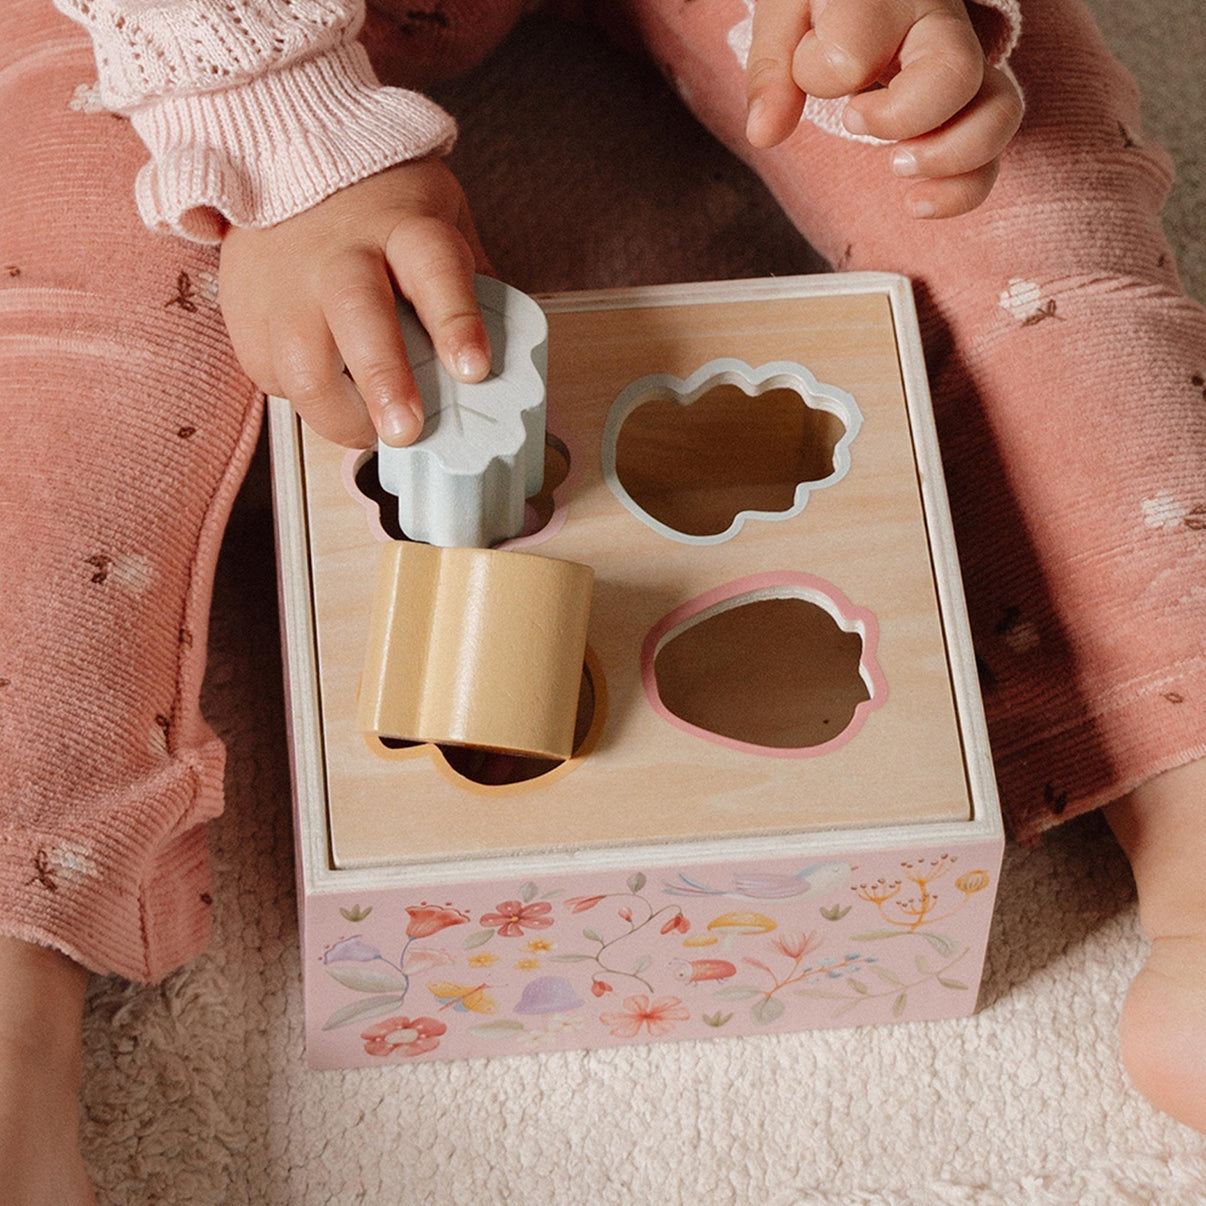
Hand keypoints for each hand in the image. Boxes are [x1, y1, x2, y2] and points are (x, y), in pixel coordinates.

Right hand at [219, 158, 491, 447]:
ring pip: (300, 362)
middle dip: (383, 381)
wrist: (283, 153)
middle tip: (405, 430)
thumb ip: (471, 281)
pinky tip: (327, 392)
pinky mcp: (246, 310)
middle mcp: (341, 254)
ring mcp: (286, 282)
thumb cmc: (379, 202)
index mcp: (404, 227)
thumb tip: (506, 351)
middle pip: (357, 317)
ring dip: (338, 413)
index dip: (455, 322)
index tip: (474, 369)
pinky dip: (301, 399)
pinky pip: (270, 374)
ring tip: (369, 431)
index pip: (434, 270)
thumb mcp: (442, 218)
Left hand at [745, 0, 1022, 216]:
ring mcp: (966, 63)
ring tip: (896, 167)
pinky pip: (995, 150)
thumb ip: (772, 71)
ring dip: (949, 157)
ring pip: (1001, 111)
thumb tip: (764, 133)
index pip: (853, 50)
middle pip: (954, 74)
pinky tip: (917, 202)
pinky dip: (963, 188)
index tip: (805, 65)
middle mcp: (940, 23)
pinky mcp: (974, 101)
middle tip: (853, 121)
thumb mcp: (784, 15)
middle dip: (901, 119)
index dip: (819, 72)